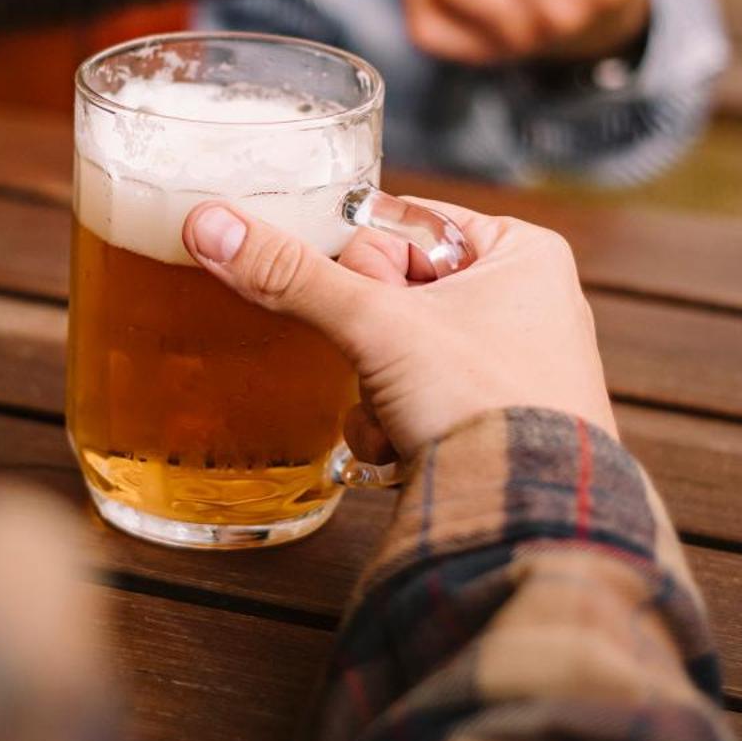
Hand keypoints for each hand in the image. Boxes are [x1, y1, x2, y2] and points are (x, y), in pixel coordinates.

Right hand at [183, 198, 612, 461]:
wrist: (523, 517)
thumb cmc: (483, 403)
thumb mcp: (376, 325)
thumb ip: (291, 274)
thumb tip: (213, 225)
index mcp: (522, 251)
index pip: (405, 223)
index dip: (362, 263)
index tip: (357, 298)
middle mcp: (528, 301)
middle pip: (394, 292)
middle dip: (368, 340)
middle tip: (382, 360)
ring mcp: (513, 365)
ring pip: (397, 351)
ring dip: (374, 388)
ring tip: (399, 413)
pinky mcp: (495, 420)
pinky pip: (418, 399)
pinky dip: (397, 424)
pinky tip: (406, 447)